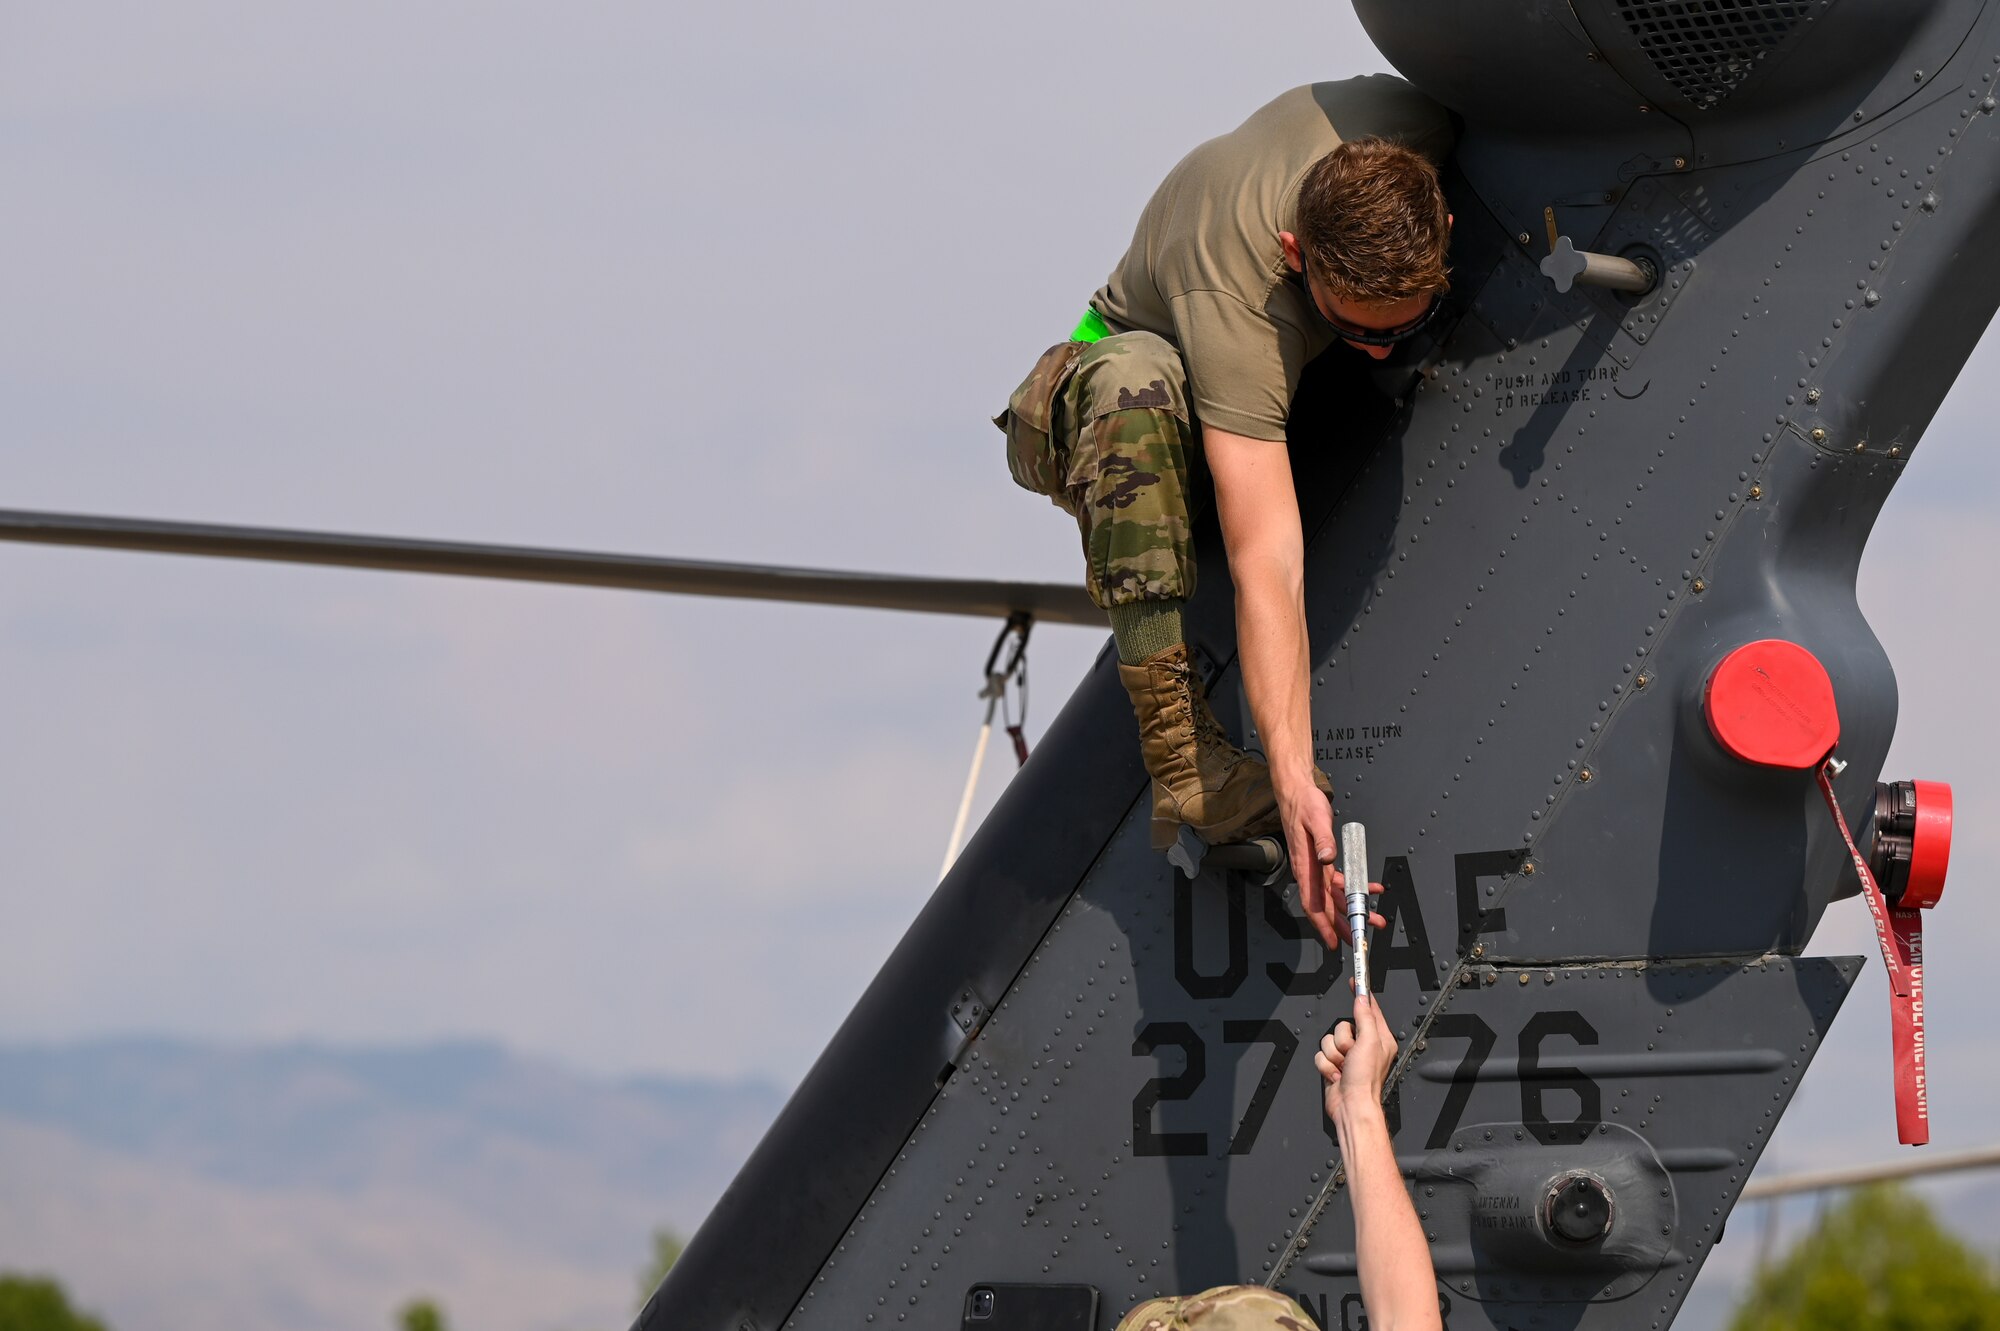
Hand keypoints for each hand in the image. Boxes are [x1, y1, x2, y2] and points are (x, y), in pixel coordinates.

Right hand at [1279, 782, 1384, 953]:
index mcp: (1306, 866)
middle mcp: (1310, 871)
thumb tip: (1328, 858)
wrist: (1297, 794)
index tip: (1333, 941)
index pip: (1313, 903)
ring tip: (1372, 918)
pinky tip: (1370, 889)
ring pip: (1334, 897)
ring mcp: (1316, 868)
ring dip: (1353, 909)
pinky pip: (1338, 882)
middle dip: (1342, 923)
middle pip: (1326, 906)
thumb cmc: (1304, 805)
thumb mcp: (1316, 819)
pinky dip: (1354, 888)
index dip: (1323, 925)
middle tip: (1358, 937)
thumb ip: (1323, 840)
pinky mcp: (1322, 862)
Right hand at [1315, 989, 1397, 1120]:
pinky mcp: (1334, 1065)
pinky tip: (1336, 1074)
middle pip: (1342, 1025)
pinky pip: (1320, 1054)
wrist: (1351, 1107)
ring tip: (1343, 1067)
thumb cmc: (1366, 1081)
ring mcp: (1348, 1057)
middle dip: (1342, 1041)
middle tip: (1351, 1053)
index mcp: (1379, 1038)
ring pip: (1329, 1039)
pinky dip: (1325, 1065)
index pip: (1369, 1008)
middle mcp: (1364, 1046)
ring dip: (1333, 1055)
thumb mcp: (1370, 1042)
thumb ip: (1365, 1017)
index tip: (1355, 980)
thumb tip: (1362, 998)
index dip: (1361, 995)